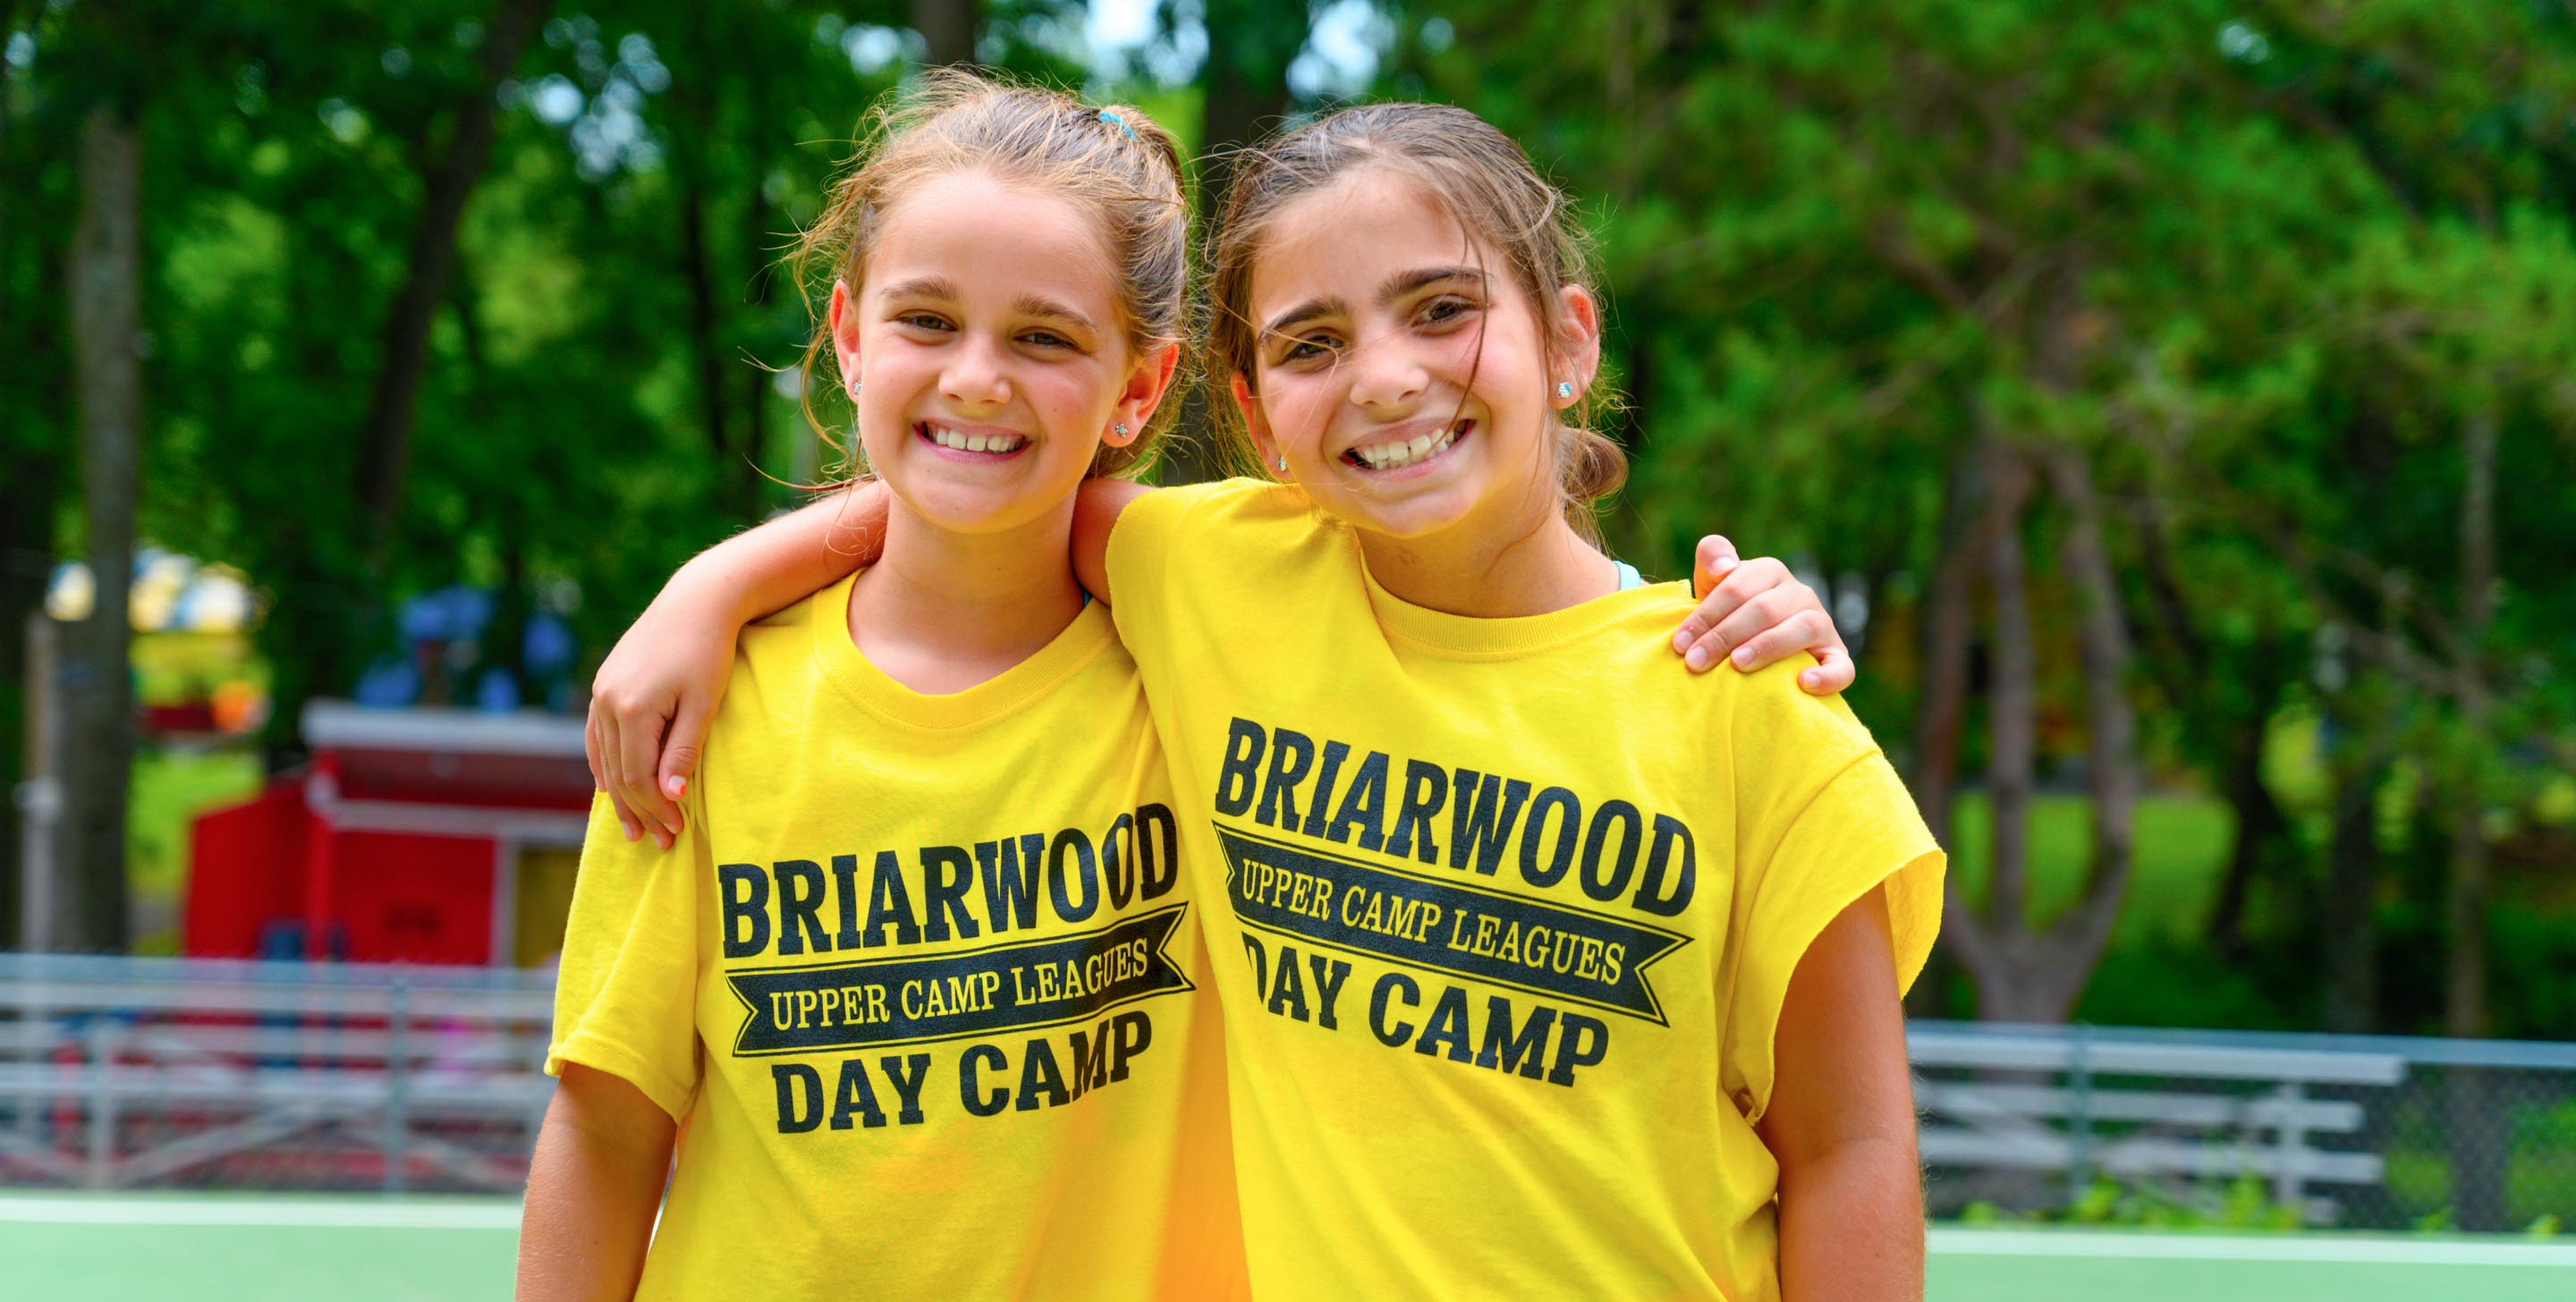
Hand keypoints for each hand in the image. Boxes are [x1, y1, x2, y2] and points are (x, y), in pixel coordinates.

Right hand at [584, 570, 736, 849]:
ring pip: (603, 758)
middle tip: (660, 841)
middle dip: (640, 810)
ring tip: (633, 828)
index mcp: (633, 710)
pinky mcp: (604, 684)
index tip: (678, 831)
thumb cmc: (708, 653)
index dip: (658, 809)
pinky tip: (610, 788)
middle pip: (619, 773)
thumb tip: (668, 796)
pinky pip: (597, 736)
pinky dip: (605, 765)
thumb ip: (683, 752)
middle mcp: (607, 702)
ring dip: (618, 795)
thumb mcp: (704, 706)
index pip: (640, 777)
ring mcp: (601, 692)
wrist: (696, 601)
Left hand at [1670, 535, 1853, 694]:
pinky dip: (1828, 676)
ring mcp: (1822, 623)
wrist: (1751, 645)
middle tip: (1695, 663)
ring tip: (1738, 664)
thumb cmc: (1726, 615)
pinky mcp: (1836, 655)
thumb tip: (1726, 568)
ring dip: (1768, 646)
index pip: (1736, 588)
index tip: (1680, 643)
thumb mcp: (1712, 583)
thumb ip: (1712, 557)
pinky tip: (1803, 684)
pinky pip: (1842, 666)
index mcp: (1769, 572)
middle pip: (1764, 609)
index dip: (1706, 615)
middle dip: (1724, 636)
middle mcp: (1800, 593)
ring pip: (1803, 628)